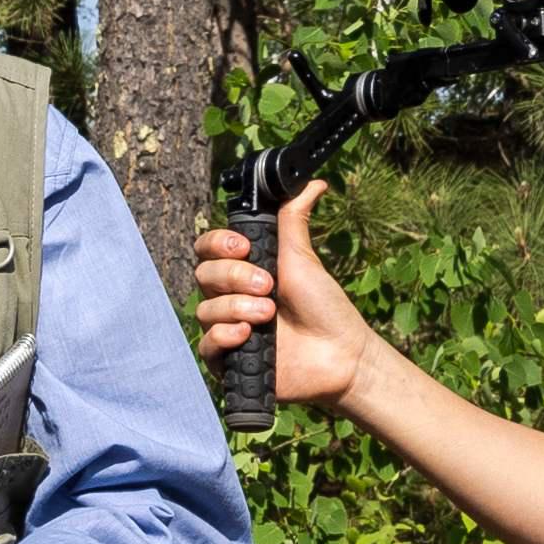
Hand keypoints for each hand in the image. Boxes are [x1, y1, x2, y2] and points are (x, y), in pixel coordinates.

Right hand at [194, 179, 371, 410]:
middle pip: (203, 275)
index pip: (208, 248)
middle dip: (234, 276)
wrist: (340, 354)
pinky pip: (206, 344)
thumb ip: (294, 219)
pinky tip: (247, 334)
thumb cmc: (325, 307)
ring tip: (269, 315)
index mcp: (244, 270)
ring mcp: (228, 328)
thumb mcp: (304, 258)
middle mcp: (231, 297)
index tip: (244, 247)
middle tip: (269, 285)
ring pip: (205, 308)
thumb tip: (311, 183)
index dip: (218, 244)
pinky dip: (223, 335)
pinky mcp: (228, 361)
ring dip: (237, 307)